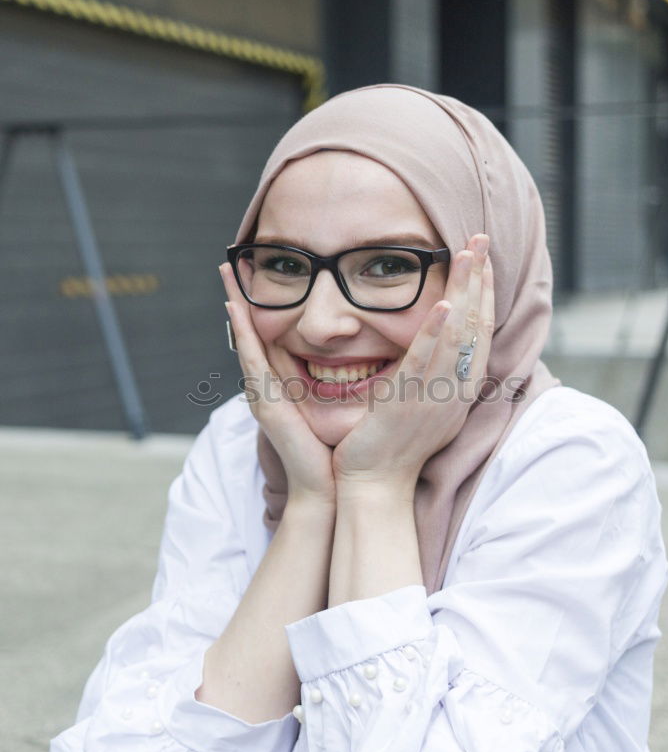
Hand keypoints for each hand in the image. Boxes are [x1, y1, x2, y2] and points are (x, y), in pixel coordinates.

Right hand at [219, 264, 335, 507]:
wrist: (327, 487)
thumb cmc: (334, 451)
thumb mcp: (335, 408)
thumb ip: (338, 382)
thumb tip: (358, 357)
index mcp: (283, 386)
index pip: (267, 339)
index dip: (257, 309)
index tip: (253, 279)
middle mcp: (267, 387)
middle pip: (249, 334)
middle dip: (237, 299)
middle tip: (228, 264)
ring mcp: (262, 394)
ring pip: (245, 340)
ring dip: (234, 307)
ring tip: (225, 276)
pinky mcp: (266, 403)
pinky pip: (252, 361)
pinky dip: (243, 334)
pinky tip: (235, 311)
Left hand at [331, 234, 494, 493]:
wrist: (376, 486)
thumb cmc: (393, 446)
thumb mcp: (421, 403)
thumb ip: (430, 372)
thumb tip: (435, 342)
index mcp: (459, 389)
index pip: (478, 332)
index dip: (483, 293)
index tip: (483, 259)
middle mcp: (455, 391)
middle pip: (475, 326)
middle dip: (479, 280)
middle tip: (482, 238)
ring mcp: (435, 397)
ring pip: (457, 338)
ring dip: (464, 293)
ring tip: (468, 255)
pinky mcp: (409, 404)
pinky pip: (426, 364)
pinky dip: (437, 334)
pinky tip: (444, 306)